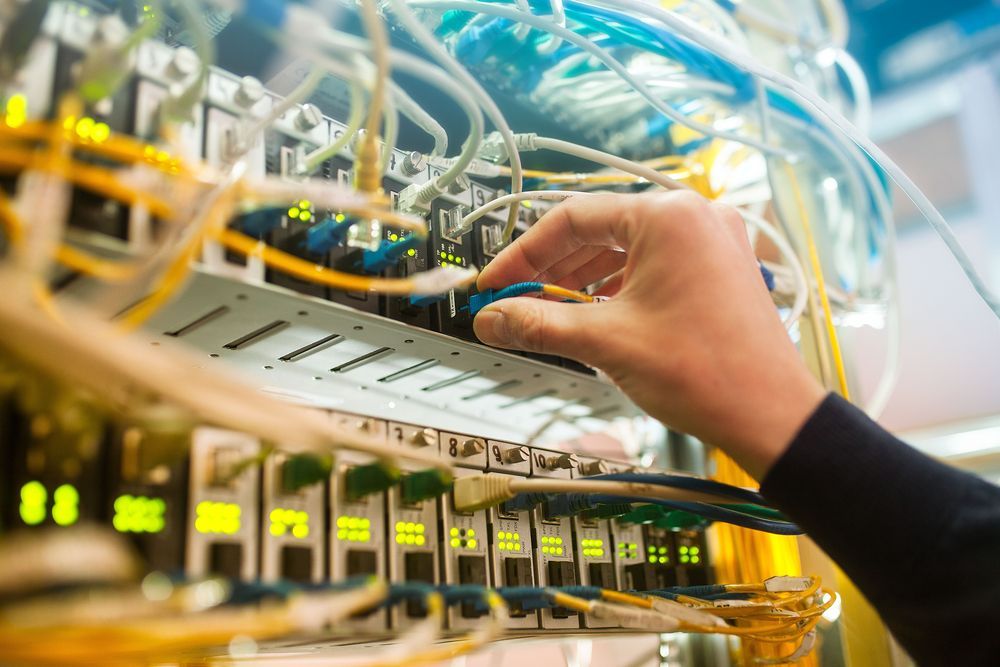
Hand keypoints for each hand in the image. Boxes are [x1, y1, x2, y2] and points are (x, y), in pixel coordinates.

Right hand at [474, 191, 824, 479]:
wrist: (771, 416)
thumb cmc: (707, 374)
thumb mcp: (606, 343)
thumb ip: (538, 325)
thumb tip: (490, 319)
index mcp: (667, 217)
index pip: (572, 217)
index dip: (523, 253)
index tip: (496, 284)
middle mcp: (693, 216)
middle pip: (599, 231)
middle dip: (552, 270)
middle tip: (515, 303)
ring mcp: (711, 241)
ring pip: (626, 249)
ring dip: (582, 280)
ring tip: (549, 313)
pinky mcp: (719, 267)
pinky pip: (654, 265)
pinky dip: (618, 287)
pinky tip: (594, 315)